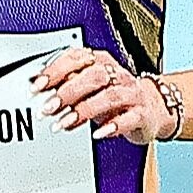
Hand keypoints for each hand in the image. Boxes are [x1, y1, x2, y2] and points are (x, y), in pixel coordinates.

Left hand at [36, 47, 175, 144]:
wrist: (154, 108)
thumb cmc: (116, 97)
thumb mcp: (90, 87)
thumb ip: (66, 85)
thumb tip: (38, 88)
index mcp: (102, 62)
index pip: (78, 58)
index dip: (56, 71)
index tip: (38, 86)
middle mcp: (117, 75)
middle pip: (93, 76)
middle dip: (68, 92)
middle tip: (48, 108)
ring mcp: (132, 94)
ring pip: (109, 97)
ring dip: (84, 111)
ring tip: (64, 123)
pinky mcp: (143, 114)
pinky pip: (129, 118)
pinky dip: (113, 126)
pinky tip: (98, 134)